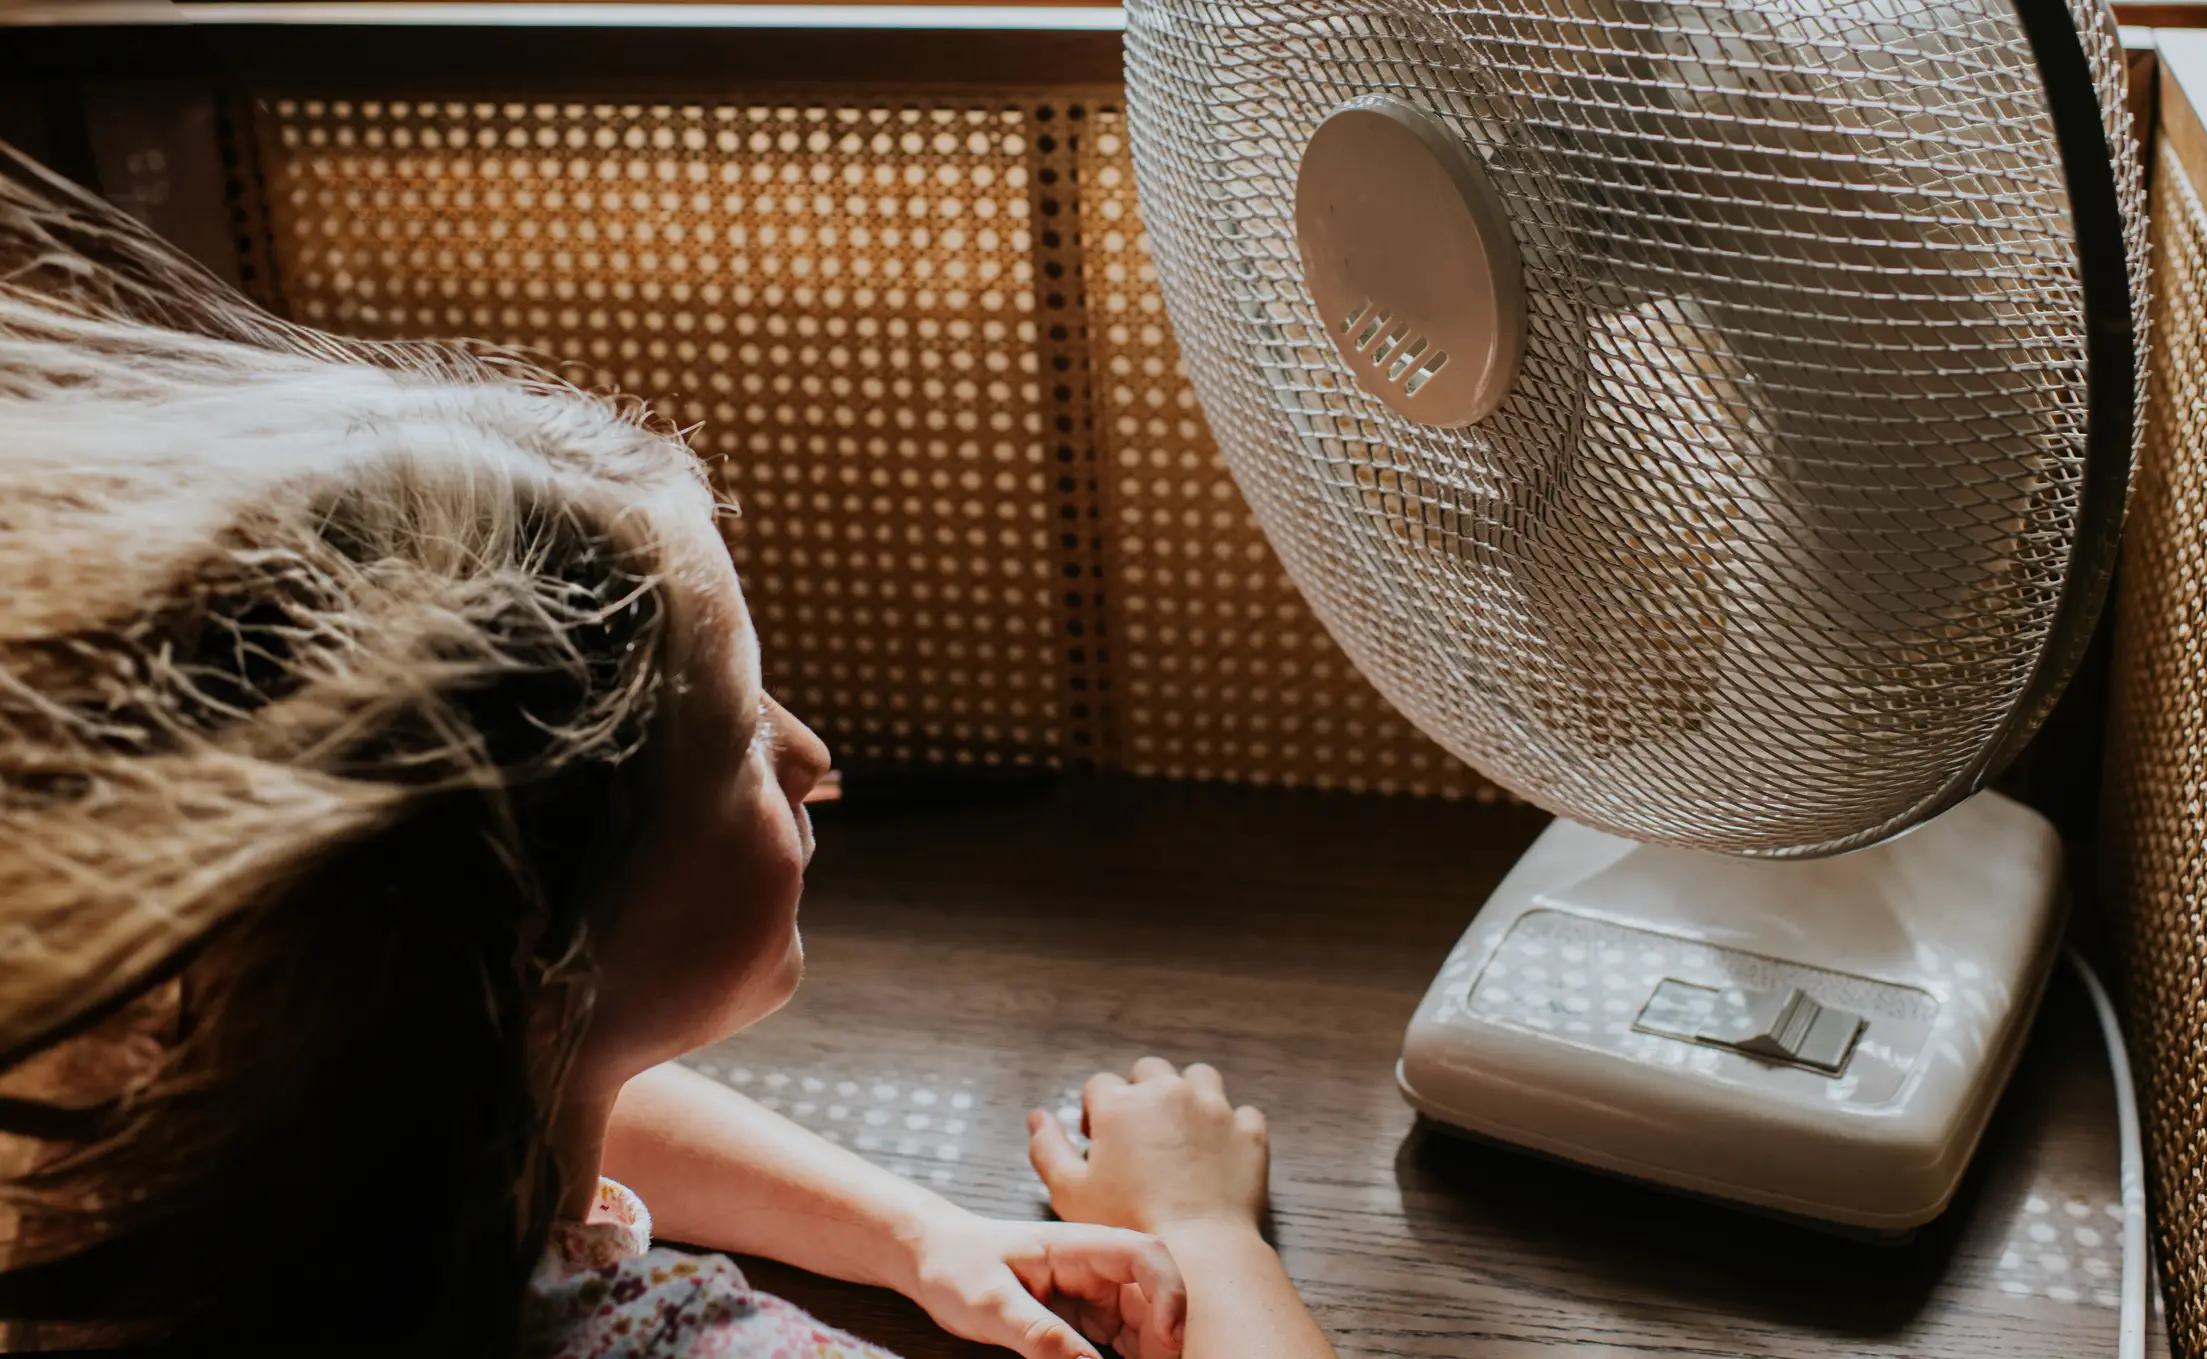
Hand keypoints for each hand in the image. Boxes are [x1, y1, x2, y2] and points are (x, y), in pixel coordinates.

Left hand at [904, 1207, 1186, 1358]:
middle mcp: (1095, 1265)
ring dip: (1153, 1350)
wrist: (932, 1258)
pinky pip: (1124, 1337)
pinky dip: (1134, 1357)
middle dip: (1165, 1337)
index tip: (1168, 1341)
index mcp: (1078, 1247)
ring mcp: (1093, 1291)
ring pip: (1145, 1321)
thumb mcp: (990, 1305)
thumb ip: (1040, 1337)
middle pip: (1155, 1296)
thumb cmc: (955, 1266)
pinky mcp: (1085, 1315)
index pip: (1146, 1257)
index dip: (1170, 1295)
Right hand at [1027, 1057, 1269, 1235]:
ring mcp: (1213, 1107)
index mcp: (1120, 1104)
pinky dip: (1231, 1127)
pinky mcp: (1248, 1131)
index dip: (1097, 1110)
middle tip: (1141, 1134)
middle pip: (1150, 1071)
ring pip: (1199, 1077)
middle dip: (1142, 1093)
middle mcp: (1166, 1093)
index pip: (1100, 1085)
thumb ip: (1047, 1148)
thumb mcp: (1069, 1192)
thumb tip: (1037, 1117)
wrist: (1198, 1249)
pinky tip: (1220, 1152)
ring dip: (1189, 1095)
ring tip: (1182, 1132)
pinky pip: (1242, 1113)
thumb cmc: (1129, 1224)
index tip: (1102, 1139)